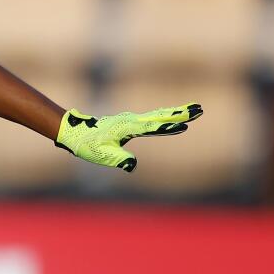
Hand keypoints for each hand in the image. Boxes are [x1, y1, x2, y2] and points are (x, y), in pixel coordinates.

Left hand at [54, 103, 203, 171]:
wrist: (74, 133)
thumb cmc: (88, 145)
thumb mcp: (103, 156)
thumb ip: (119, 159)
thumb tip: (132, 165)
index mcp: (127, 127)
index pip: (153, 126)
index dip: (170, 126)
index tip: (186, 123)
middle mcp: (131, 121)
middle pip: (160, 115)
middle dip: (180, 113)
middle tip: (199, 108)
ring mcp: (130, 120)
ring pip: (157, 114)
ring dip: (175, 112)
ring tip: (192, 109)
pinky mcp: (128, 122)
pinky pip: (151, 118)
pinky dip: (164, 116)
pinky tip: (170, 116)